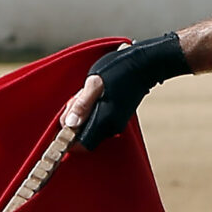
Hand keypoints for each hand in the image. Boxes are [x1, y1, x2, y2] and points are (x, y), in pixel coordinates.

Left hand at [61, 33, 191, 150]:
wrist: (145, 65)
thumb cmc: (121, 70)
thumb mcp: (94, 83)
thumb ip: (82, 105)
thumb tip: (70, 124)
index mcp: (105, 121)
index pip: (82, 146)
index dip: (68, 138)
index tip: (65, 121)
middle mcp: (111, 126)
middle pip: (82, 135)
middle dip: (73, 119)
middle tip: (76, 99)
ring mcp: (115, 122)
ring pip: (88, 126)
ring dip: (81, 112)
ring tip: (85, 93)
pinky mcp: (116, 116)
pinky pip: (96, 119)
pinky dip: (89, 109)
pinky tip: (93, 94)